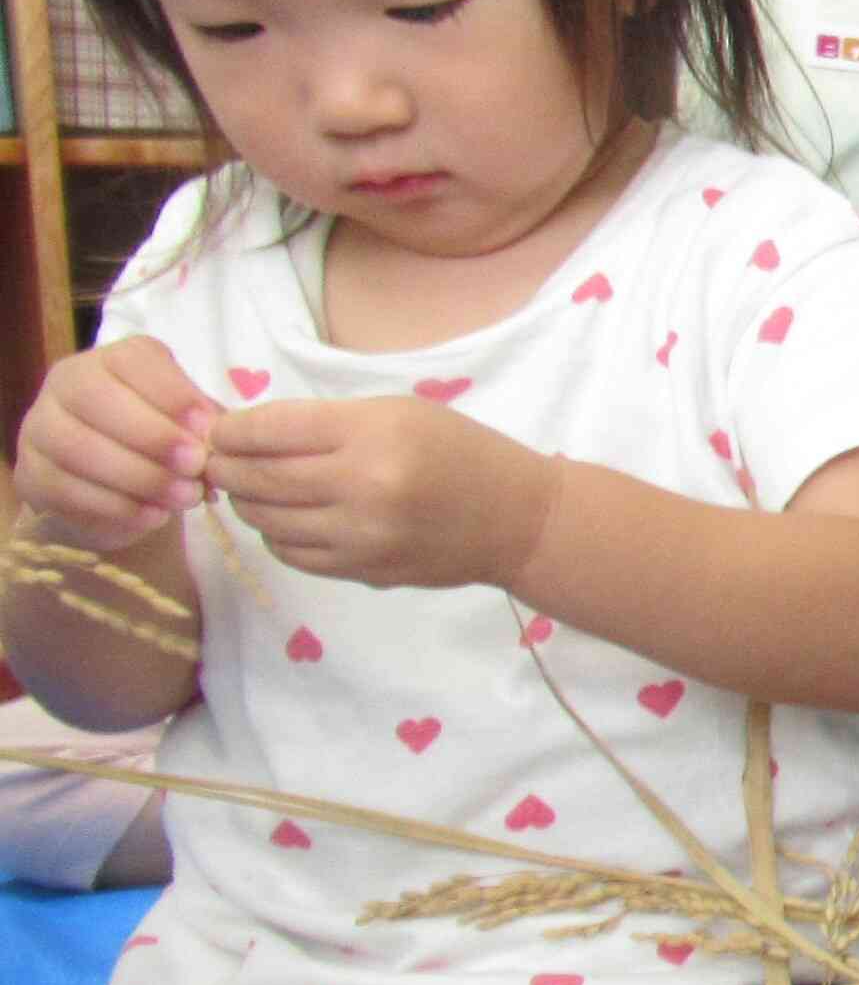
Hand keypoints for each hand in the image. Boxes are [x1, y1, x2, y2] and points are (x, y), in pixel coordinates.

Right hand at [14, 338, 216, 553]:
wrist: (117, 488)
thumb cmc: (163, 441)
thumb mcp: (188, 422)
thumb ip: (203, 423)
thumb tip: (217, 437)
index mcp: (113, 360)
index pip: (132, 361)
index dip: (171, 393)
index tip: (206, 426)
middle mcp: (68, 383)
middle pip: (95, 399)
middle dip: (152, 436)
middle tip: (195, 466)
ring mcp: (41, 426)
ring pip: (78, 447)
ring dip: (138, 476)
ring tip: (184, 498)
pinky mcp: (31, 473)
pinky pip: (67, 489)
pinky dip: (116, 506)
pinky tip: (154, 515)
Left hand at [204, 395, 558, 589]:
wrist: (516, 519)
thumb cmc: (459, 451)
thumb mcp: (397, 413)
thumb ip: (324, 422)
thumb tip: (244, 434)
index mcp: (372, 435)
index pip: (269, 429)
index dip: (229, 430)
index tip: (218, 430)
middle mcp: (361, 488)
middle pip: (257, 478)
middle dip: (224, 466)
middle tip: (216, 460)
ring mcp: (360, 537)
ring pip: (266, 519)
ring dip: (247, 501)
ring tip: (252, 488)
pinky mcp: (361, 571)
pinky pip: (291, 553)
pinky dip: (276, 533)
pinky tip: (289, 518)